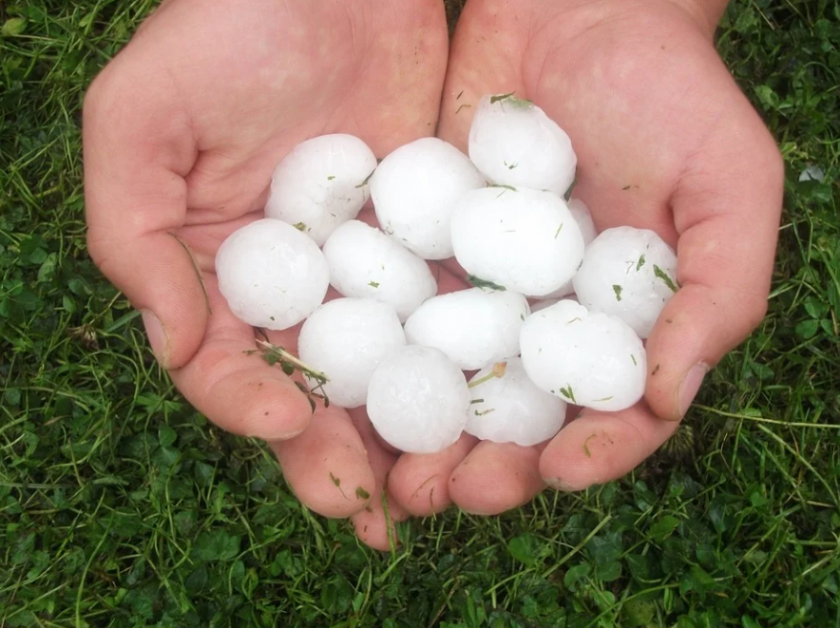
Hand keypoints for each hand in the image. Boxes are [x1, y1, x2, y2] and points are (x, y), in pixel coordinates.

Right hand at [84, 0, 447, 548]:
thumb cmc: (225, 30)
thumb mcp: (140, 117)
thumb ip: (130, 234)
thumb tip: (175, 345)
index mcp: (217, 275)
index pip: (224, 368)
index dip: (249, 407)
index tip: (291, 422)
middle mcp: (293, 289)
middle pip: (310, 393)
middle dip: (335, 456)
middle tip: (373, 510)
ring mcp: (365, 275)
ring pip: (383, 375)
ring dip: (404, 438)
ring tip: (436, 488)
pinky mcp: (428, 250)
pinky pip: (443, 319)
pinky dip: (461, 369)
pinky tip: (486, 408)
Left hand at [386, 0, 783, 515]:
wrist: (577, 10)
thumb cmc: (670, 92)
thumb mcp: (728, 184)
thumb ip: (718, 291)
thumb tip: (667, 395)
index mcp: (624, 327)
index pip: (611, 416)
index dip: (592, 455)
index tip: (560, 471)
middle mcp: (548, 324)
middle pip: (518, 419)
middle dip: (488, 467)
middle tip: (453, 494)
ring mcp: (482, 294)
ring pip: (449, 385)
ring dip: (421, 438)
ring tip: (396, 476)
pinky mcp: (425, 256)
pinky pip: (397, 317)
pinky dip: (376, 361)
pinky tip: (350, 393)